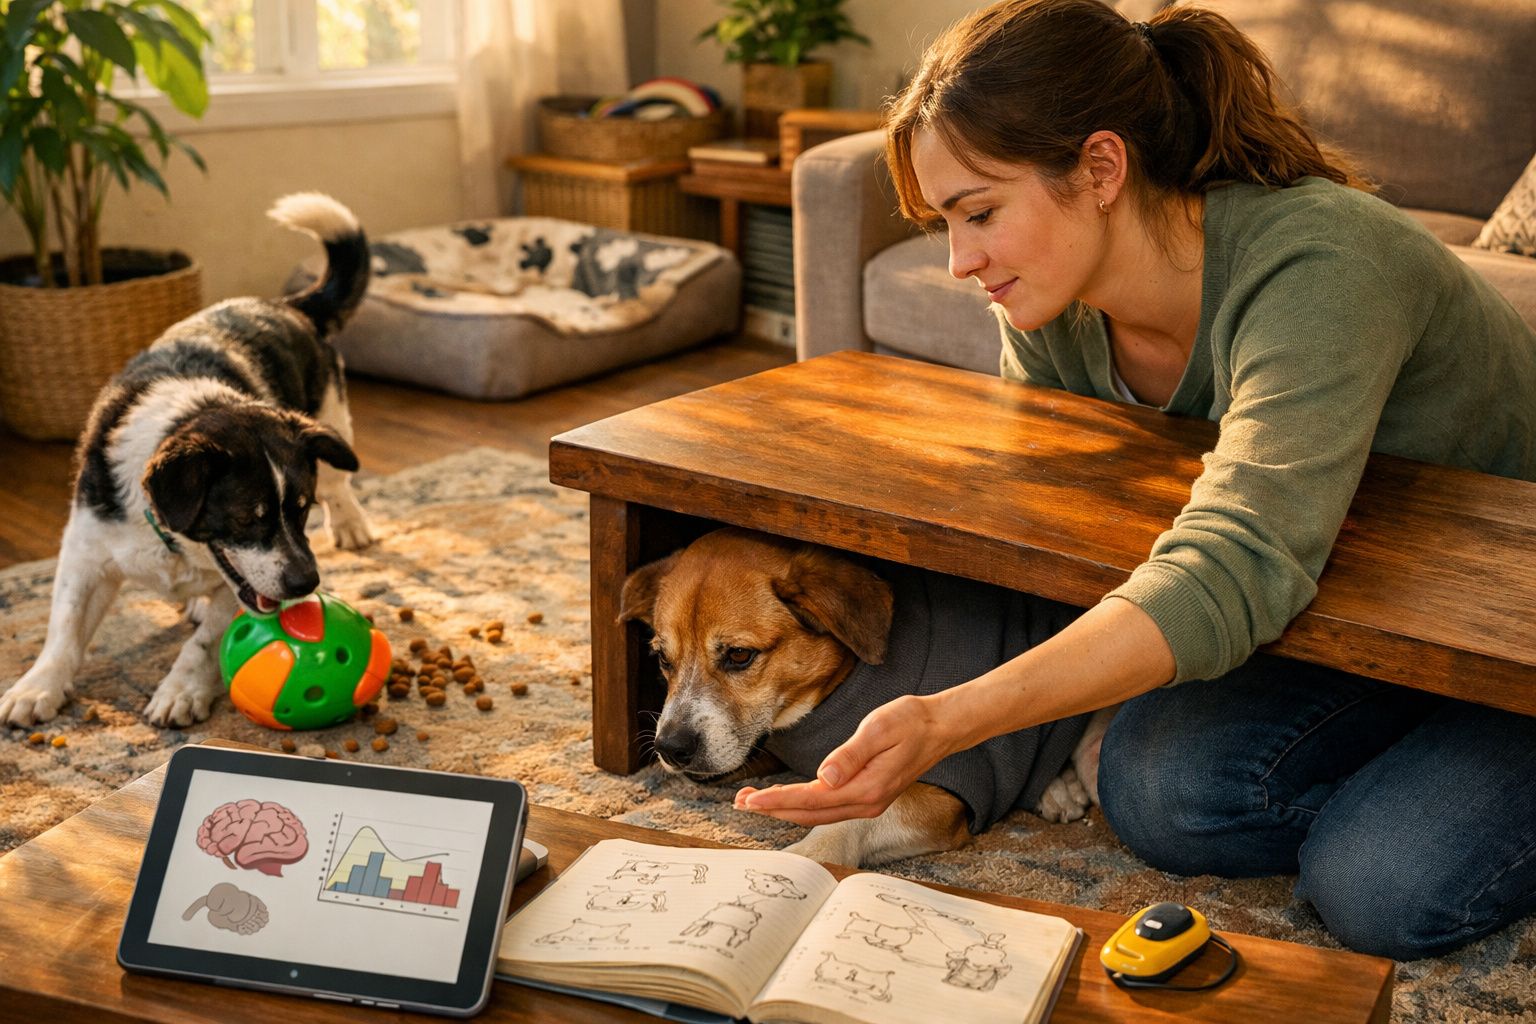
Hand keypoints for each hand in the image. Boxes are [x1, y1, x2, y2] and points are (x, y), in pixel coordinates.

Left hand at [735, 694, 955, 825]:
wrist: (941, 728)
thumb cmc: (910, 721)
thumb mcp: (879, 728)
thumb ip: (851, 754)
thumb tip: (825, 777)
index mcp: (866, 788)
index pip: (811, 799)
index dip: (777, 801)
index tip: (750, 801)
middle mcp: (866, 803)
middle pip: (809, 813)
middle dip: (773, 810)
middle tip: (739, 803)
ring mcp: (868, 803)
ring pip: (816, 814)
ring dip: (785, 809)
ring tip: (754, 801)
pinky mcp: (868, 797)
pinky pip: (828, 808)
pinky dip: (802, 805)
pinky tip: (787, 798)